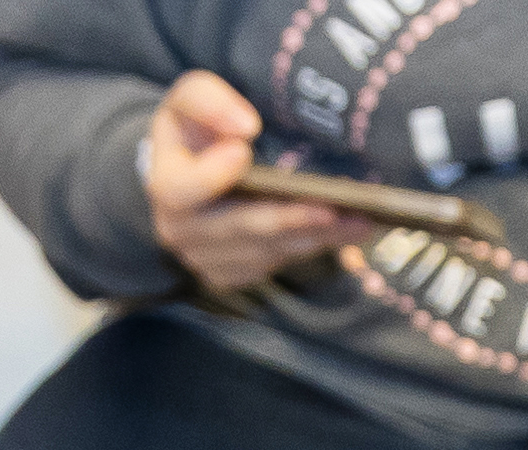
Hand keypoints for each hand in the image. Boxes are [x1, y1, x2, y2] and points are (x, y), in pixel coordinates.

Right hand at [147, 71, 362, 294]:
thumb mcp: (189, 99)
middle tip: (339, 207)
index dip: (212, 175)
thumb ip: (208, 101)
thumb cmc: (194, 130)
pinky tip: (344, 233)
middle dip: (293, 217)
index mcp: (167, 185)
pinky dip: (311, 248)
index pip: (183, 188)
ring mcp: (207, 259)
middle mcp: (182, 232)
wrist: (184, 173)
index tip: (244, 151)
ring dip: (315, 238)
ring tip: (360, 221)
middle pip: (242, 228)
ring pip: (266, 252)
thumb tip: (245, 127)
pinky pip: (275, 264)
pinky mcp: (231, 274)